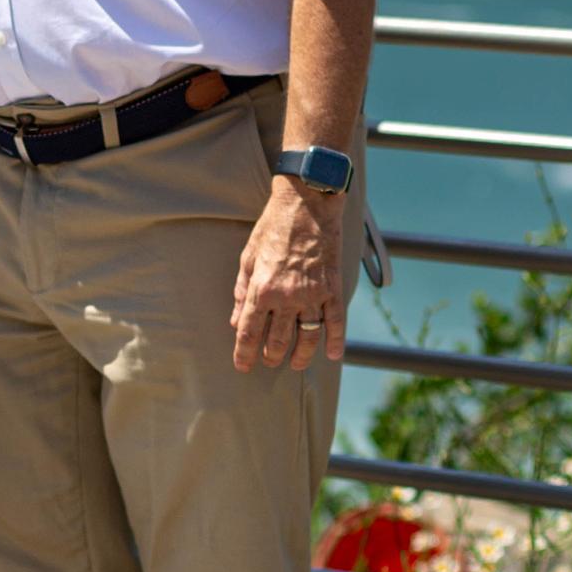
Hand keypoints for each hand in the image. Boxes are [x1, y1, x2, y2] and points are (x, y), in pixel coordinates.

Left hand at [231, 178, 345, 374]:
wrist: (306, 204)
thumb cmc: (273, 227)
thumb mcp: (248, 257)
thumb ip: (241, 291)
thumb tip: (235, 320)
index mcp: (261, 289)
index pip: (249, 332)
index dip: (244, 353)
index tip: (243, 366)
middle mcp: (286, 297)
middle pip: (278, 340)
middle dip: (272, 356)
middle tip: (270, 361)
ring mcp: (312, 294)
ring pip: (307, 336)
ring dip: (301, 355)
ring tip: (296, 364)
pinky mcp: (332, 288)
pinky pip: (336, 321)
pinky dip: (335, 340)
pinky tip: (333, 354)